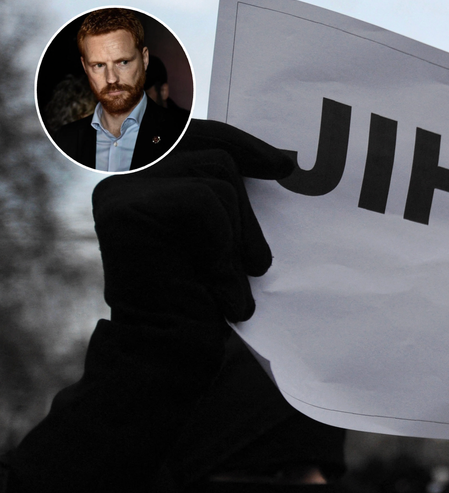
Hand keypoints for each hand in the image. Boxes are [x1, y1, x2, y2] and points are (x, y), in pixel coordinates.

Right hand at [6, 120, 294, 492]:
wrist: (169, 357)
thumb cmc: (202, 301)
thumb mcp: (221, 239)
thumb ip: (228, 197)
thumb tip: (282, 159)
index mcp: (141, 183)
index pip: (193, 136)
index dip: (240, 141)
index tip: (283, 164)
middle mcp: (123, 181)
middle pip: (210, 147)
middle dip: (252, 171)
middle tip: (283, 187)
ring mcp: (121, 194)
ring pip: (217, 176)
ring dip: (241, 232)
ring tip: (236, 279)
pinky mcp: (129, 212)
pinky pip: (205, 203)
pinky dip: (225, 251)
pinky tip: (221, 294)